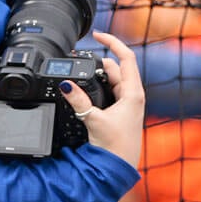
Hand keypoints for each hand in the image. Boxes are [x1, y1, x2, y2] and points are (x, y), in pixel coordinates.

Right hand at [60, 31, 144, 166]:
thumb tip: (66, 84)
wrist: (119, 167)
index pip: (126, 57)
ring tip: (80, 70)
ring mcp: (128, 102)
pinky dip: (98, 86)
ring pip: (112, 79)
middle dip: (99, 60)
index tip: (97, 35)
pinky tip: (86, 87)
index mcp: (134, 92)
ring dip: (98, 74)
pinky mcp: (120, 110)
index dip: (112, 42)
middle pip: (117, 67)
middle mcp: (133, 95)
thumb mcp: (93, 120)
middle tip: (80, 56)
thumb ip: (79, 101)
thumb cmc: (115, 146)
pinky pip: (110, 90)